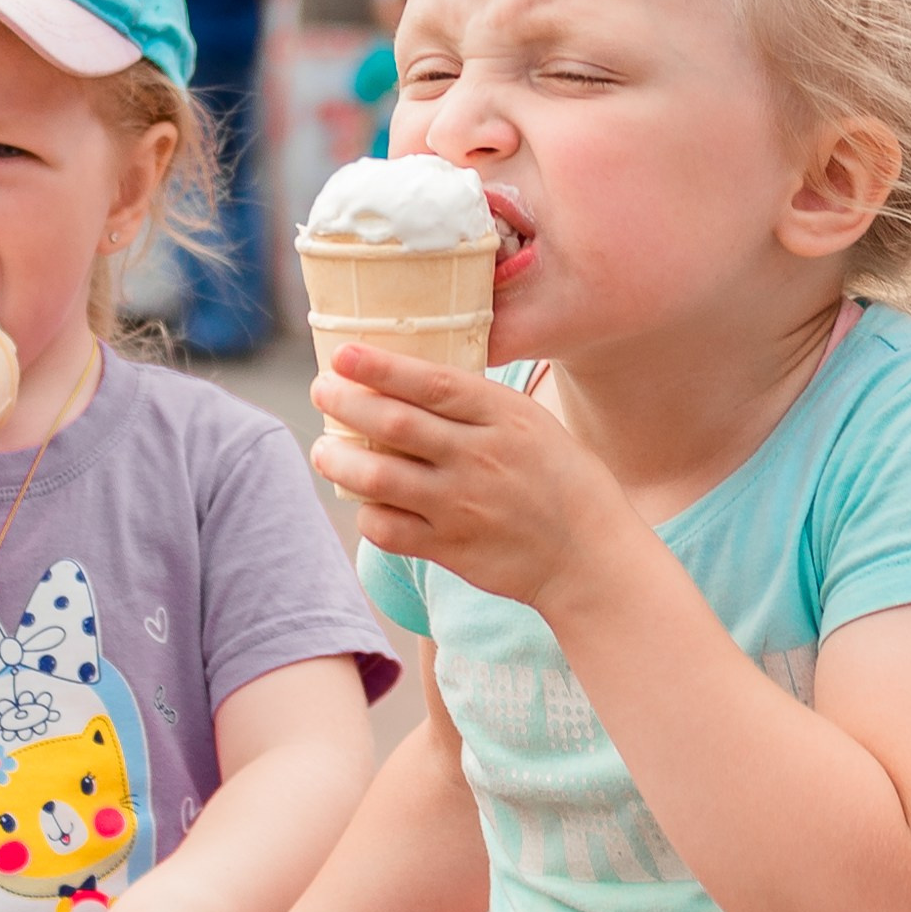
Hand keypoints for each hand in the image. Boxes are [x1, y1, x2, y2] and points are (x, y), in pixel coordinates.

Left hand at [310, 344, 630, 612]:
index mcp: (504, 417)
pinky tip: (366, 502)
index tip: (343, 355)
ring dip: (338, 459)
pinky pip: (387, 528)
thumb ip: (478, 405)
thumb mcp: (532, 424)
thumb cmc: (561, 481)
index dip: (381, 366)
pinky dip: (367, 512)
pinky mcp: (450, 548)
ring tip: (323, 450)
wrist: (589, 556)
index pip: (431, 383)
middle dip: (346, 402)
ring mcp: (461, 506)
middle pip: (394, 423)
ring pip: (378, 476)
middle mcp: (479, 458)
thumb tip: (411, 380)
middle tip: (321, 390)